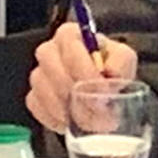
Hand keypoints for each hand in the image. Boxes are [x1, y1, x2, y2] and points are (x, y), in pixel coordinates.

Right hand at [26, 20, 138, 134]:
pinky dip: (56, 118)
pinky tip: (73, 122)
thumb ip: (121, 61)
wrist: (102, 93)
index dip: (86, 71)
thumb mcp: (124, 60)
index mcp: (70, 35)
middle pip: (52, 67)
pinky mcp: (34, 97)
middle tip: (96, 109)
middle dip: (75, 91)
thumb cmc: (109, 71)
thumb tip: (109, 71)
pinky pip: (37, 107)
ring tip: (90, 119)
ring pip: (43, 89)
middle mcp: (50, 51)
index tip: (103, 91)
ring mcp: (39, 74)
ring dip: (68, 108)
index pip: (71, 47)